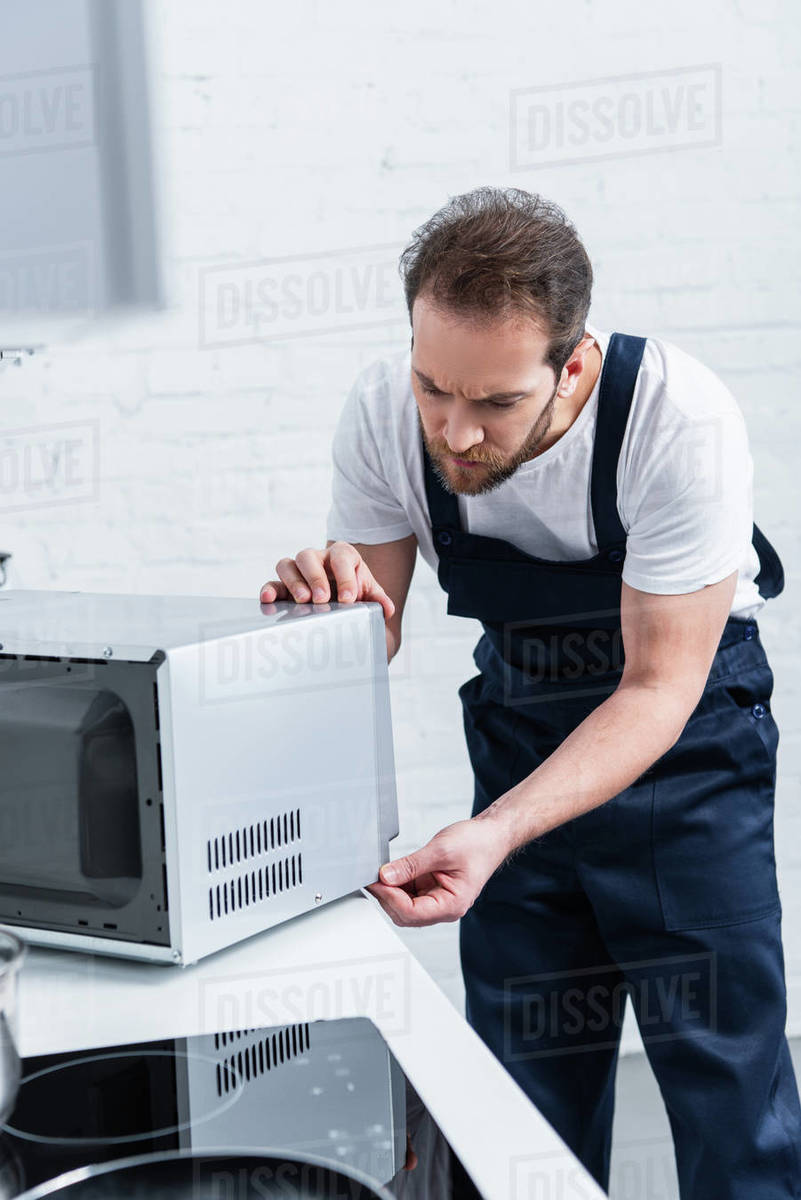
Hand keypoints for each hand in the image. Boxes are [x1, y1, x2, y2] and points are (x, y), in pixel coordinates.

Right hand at [259, 541, 394, 622]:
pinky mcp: (283, 587)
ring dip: (293, 582)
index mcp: (342, 555)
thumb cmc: (356, 593)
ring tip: (303, 601)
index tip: (349, 599)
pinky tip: (268, 600)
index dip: (345, 577)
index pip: (341, 557)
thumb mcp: (370, 596)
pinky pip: (273, 583)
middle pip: (308, 556)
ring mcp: (298, 571)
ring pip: (287, 565)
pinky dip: (269, 590)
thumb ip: (379, 600)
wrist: (343, 600)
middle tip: (323, 599)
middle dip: (315, 577)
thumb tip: (387, 609)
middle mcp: (317, 559)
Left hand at [365, 818, 509, 926]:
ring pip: (404, 906)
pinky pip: (409, 893)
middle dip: (387, 896)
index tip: (376, 881)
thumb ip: (411, 865)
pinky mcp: (432, 890)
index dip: (390, 898)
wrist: (491, 836)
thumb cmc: (477, 845)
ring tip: (380, 871)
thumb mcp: (440, 851)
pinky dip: (397, 884)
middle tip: (372, 876)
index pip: (412, 912)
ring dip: (391, 891)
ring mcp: (437, 900)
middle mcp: (444, 908)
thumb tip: (385, 876)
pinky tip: (392, 871)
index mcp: (452, 905)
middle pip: (405, 914)